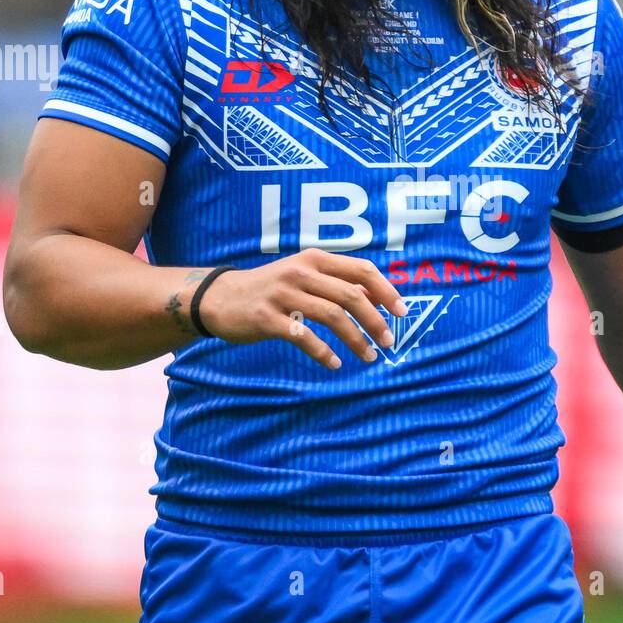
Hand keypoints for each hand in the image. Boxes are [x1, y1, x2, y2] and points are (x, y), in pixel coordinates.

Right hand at [190, 250, 406, 369]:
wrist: (220, 298)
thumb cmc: (271, 288)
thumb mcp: (304, 276)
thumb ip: (338, 283)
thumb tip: (376, 295)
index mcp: (315, 259)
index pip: (361, 269)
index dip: (386, 290)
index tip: (401, 312)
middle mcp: (301, 272)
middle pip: (350, 295)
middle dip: (375, 321)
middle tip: (388, 342)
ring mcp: (283, 294)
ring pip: (331, 316)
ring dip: (355, 339)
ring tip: (369, 357)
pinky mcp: (267, 317)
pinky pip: (303, 336)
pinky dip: (324, 352)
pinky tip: (335, 363)